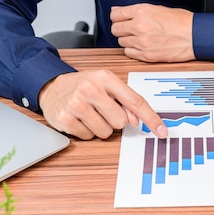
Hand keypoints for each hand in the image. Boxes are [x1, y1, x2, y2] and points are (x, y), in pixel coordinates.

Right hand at [38, 70, 167, 139]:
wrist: (51, 86)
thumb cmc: (84, 85)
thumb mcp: (107, 85)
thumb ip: (125, 101)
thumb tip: (136, 121)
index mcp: (105, 78)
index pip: (135, 101)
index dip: (151, 119)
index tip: (162, 131)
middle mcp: (90, 89)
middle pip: (120, 122)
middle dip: (115, 120)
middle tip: (103, 111)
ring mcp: (76, 104)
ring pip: (105, 132)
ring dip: (100, 127)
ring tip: (90, 114)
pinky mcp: (65, 119)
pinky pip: (88, 137)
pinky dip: (86, 131)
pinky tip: (80, 119)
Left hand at [110, 3, 194, 61]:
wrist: (195, 37)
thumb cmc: (182, 22)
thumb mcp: (158, 9)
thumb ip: (136, 11)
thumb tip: (118, 10)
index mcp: (142, 12)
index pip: (116, 14)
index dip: (117, 17)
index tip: (119, 20)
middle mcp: (140, 26)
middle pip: (116, 29)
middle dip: (121, 29)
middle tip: (130, 30)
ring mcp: (142, 42)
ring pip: (121, 43)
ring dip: (128, 41)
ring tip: (140, 38)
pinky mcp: (147, 55)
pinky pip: (129, 53)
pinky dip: (133, 51)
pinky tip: (142, 46)